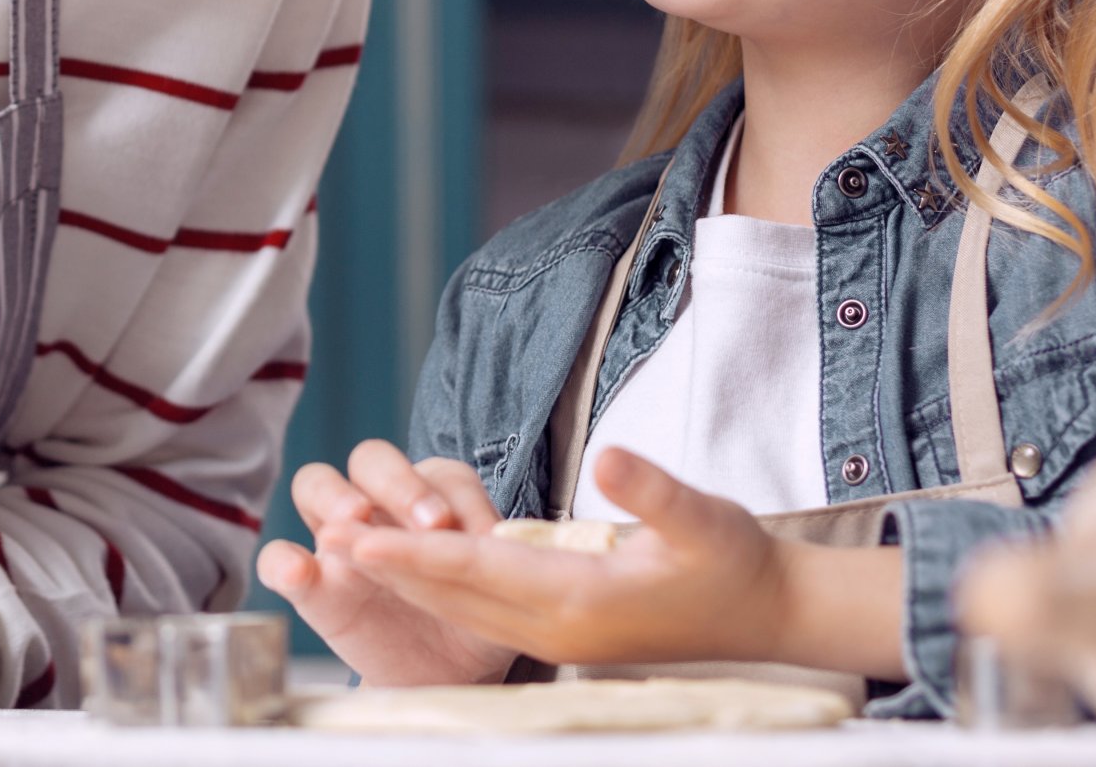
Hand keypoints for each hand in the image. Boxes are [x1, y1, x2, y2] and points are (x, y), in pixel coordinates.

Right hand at [255, 440, 514, 686]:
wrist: (444, 678)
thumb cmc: (467, 619)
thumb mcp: (490, 588)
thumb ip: (491, 558)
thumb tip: (494, 540)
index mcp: (430, 502)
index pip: (433, 470)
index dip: (450, 493)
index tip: (470, 532)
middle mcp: (381, 510)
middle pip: (371, 460)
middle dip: (397, 481)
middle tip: (428, 525)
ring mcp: (339, 544)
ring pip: (315, 483)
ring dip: (336, 497)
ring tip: (355, 525)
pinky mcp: (312, 588)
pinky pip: (277, 558)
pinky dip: (283, 560)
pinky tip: (300, 573)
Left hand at [343, 447, 905, 678]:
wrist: (769, 613)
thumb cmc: (737, 561)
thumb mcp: (702, 516)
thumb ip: (650, 491)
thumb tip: (606, 458)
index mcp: (578, 599)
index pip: (475, 570)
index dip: (411, 552)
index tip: (357, 536)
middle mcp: (557, 625)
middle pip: (455, 595)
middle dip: (390, 569)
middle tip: (326, 541)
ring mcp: (560, 636)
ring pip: (466, 609)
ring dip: (411, 582)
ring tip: (356, 555)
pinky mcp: (567, 631)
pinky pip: (488, 612)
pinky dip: (446, 592)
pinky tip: (422, 575)